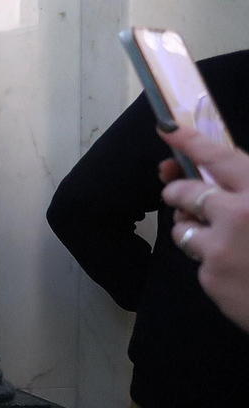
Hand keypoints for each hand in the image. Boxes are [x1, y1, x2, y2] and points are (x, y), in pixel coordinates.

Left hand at [159, 123, 248, 331]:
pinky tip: (237, 271)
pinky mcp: (210, 278)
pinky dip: (211, 262)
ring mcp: (221, 248)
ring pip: (184, 229)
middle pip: (186, 193)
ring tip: (222, 239)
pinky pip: (199, 261)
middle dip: (177, 191)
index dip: (191, 142)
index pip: (220, 158)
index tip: (167, 129)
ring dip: (192, 229)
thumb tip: (220, 177)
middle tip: (178, 193)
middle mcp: (239, 215)